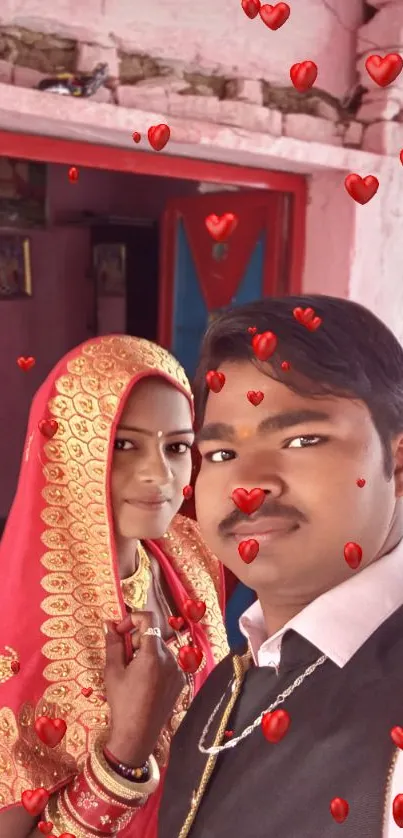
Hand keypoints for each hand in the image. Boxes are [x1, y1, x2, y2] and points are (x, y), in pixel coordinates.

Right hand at [104, 611, 185, 766]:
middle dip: (136, 639)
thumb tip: (110, 624)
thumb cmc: (122, 702)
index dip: (132, 618)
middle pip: (153, 635)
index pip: (149, 619)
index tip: (120, 631)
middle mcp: (170, 659)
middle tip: (123, 657)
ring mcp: (178, 670)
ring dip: (145, 652)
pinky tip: (144, 682)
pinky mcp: (180, 680)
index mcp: (152, 654)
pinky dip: (155, 664)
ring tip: (132, 673)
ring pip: (159, 649)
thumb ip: (113, 643)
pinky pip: (167, 662)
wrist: (138, 734)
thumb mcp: (113, 671)